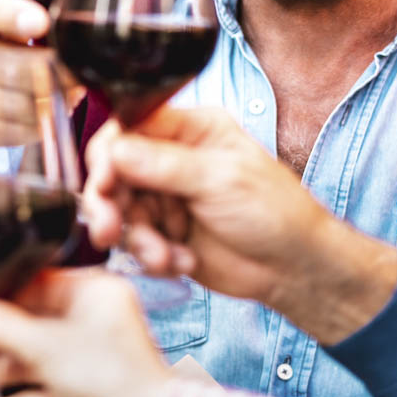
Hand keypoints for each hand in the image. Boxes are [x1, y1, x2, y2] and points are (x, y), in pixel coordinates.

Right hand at [82, 107, 396, 342]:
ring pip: (120, 212)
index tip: (101, 181)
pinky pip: (135, 242)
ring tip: (161, 257)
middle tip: (110, 229)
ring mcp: (166, 197)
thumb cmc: (276, 212)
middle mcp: (171, 159)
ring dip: (137, 238)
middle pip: (114, 172)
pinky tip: (182, 262)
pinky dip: (153, 257)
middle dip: (109, 204)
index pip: (130, 128)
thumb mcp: (221, 180)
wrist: (295, 269)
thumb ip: (165, 165)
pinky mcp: (164, 233)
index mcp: (191, 130)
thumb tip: (115, 149)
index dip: (107, 154)